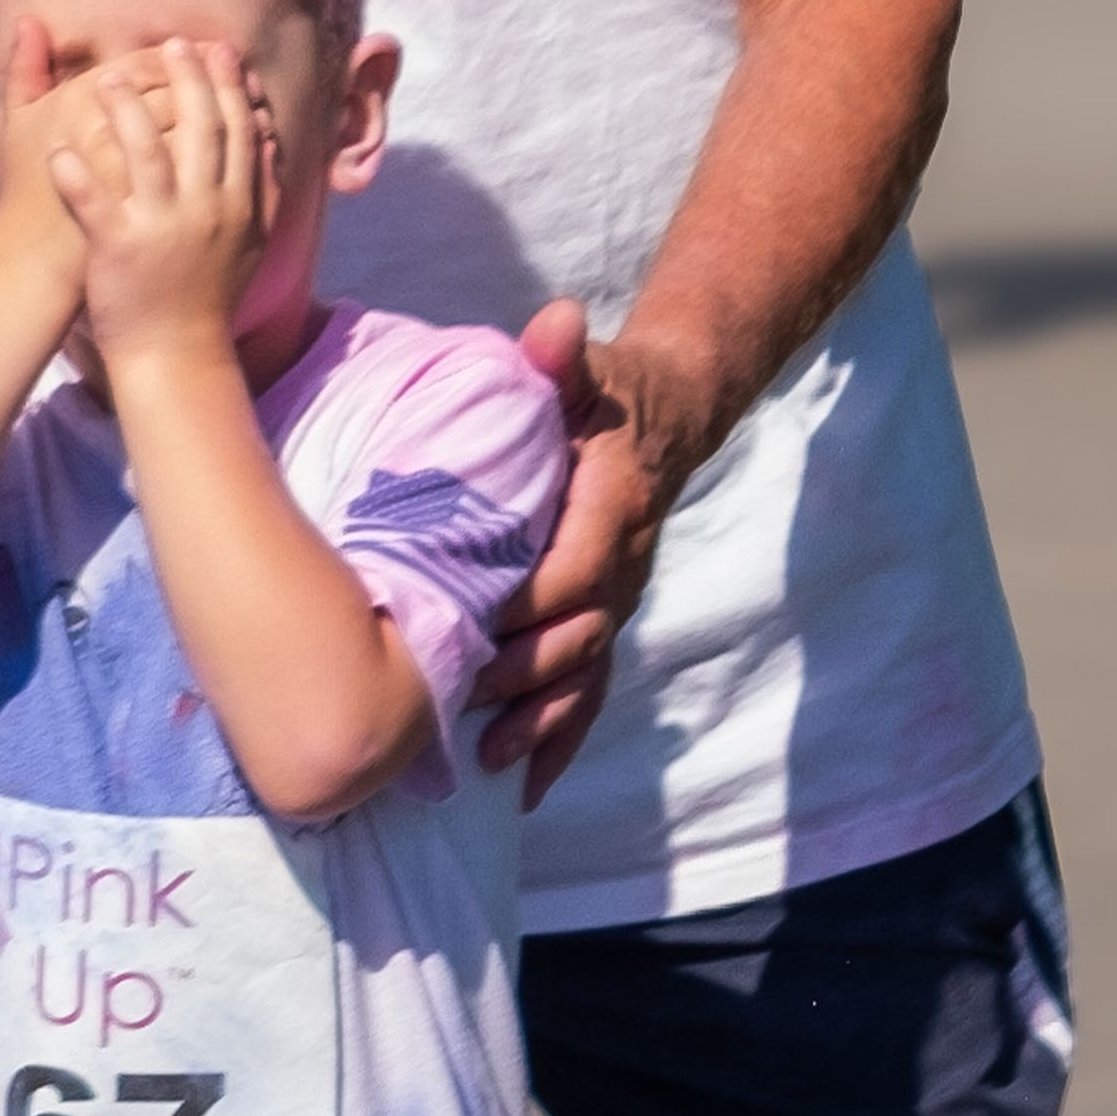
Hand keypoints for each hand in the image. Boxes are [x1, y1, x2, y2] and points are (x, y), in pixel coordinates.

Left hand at [45, 36, 267, 360]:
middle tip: (171, 42)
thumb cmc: (209, 295)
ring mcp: (161, 228)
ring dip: (128, 110)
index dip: (227, 86)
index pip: (237, 131)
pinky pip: (95, 204)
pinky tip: (58, 149)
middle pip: (199, 131)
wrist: (176, 354)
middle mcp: (205, 210)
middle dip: (187, 80)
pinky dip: (76, 175)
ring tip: (107, 76)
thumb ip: (263, 189)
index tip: (218, 49)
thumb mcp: (252, 243)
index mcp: (237, 205)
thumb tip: (269, 137)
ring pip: (146, 155)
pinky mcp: (118, 249)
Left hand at [472, 298, 698, 800]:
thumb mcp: (583, 367)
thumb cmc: (600, 393)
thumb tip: (558, 323)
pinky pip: (589, 691)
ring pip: (586, 676)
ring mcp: (616, 602)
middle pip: (576, 637)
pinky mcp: (604, 624)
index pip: (572, 570)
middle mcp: (621, 565)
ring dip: (542, 725)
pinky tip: (523, 792)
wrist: (662, 417)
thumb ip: (563, 355)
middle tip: (454, 705)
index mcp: (611, 506)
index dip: (527, 605)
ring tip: (488, 763)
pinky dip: (560, 743)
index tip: (472, 630)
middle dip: (522, 677)